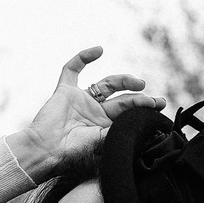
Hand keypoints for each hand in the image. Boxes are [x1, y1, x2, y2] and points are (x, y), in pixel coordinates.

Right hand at [24, 46, 164, 173]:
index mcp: (104, 126)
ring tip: (139, 83)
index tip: (158, 105)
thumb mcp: (104, 142)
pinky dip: (83, 57)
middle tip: (156, 100)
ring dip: (124, 80)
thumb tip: (144, 124)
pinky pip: (72, 69)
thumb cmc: (73, 151)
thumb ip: (121, 129)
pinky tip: (99, 51)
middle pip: (122, 98)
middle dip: (140, 97)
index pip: (128, 112)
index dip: (144, 106)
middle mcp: (94, 112)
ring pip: (106, 83)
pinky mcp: (64, 91)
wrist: (45, 149)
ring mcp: (80, 100)